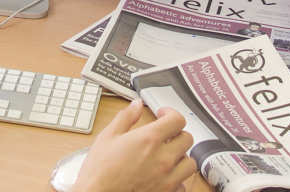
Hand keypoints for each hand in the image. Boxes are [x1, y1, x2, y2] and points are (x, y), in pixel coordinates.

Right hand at [73, 100, 195, 191]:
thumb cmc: (100, 172)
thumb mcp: (108, 137)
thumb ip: (126, 117)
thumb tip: (136, 105)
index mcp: (150, 139)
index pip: (177, 120)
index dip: (171, 113)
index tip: (163, 115)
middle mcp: (163, 158)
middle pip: (187, 139)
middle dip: (177, 133)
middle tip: (165, 135)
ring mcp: (167, 178)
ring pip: (189, 162)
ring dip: (181, 156)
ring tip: (168, 155)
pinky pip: (183, 184)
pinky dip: (178, 178)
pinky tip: (165, 175)